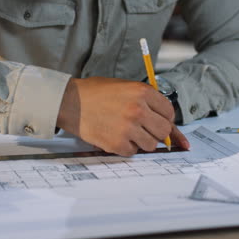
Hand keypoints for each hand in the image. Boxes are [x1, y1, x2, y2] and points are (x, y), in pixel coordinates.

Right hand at [57, 77, 189, 155]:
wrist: (70, 102)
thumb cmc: (95, 93)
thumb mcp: (124, 86)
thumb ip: (146, 101)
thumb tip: (167, 123)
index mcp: (142, 92)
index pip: (169, 112)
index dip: (164, 118)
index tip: (157, 120)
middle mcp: (138, 110)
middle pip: (163, 131)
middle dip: (155, 132)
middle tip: (143, 129)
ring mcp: (128, 128)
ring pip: (150, 145)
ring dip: (141, 142)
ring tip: (126, 132)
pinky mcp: (116, 143)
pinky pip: (132, 152)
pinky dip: (126, 148)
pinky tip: (115, 137)